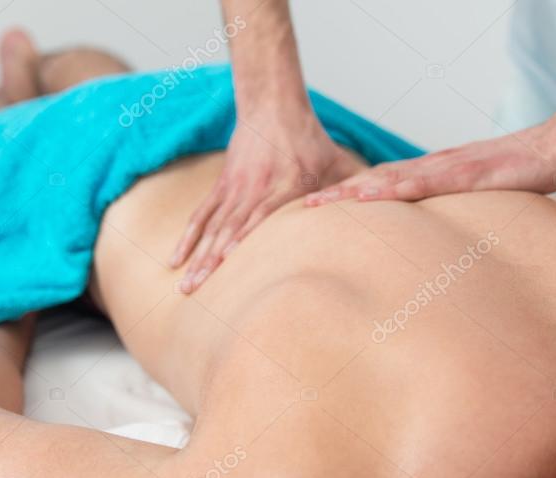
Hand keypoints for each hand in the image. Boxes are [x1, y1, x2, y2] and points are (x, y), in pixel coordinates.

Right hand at [173, 112, 361, 292]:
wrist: (274, 107)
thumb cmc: (312, 140)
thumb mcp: (337, 164)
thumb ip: (352, 193)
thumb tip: (380, 218)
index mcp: (284, 187)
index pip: (261, 215)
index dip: (243, 237)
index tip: (228, 261)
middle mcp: (254, 190)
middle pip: (228, 229)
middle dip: (210, 263)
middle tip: (196, 292)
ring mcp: (234, 189)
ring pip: (210, 227)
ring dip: (196, 258)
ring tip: (184, 286)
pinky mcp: (222, 187)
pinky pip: (200, 215)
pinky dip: (187, 238)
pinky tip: (175, 259)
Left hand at [305, 122, 555, 205]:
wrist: (554, 148)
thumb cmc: (519, 174)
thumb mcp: (476, 197)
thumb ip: (452, 211)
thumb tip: (433, 238)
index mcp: (432, 173)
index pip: (381, 184)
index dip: (347, 195)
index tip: (317, 209)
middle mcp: (432, 167)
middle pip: (375, 179)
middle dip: (338, 193)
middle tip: (301, 208)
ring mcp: (447, 168)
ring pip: (392, 178)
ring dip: (355, 190)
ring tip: (323, 202)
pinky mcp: (468, 173)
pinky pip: (428, 181)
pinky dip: (399, 187)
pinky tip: (376, 194)